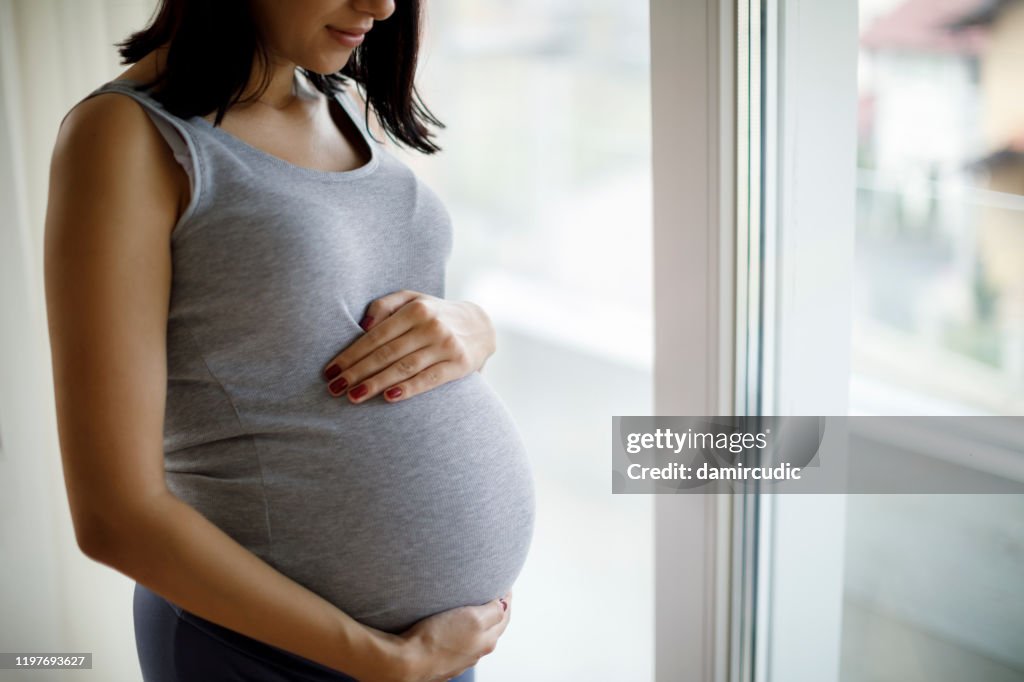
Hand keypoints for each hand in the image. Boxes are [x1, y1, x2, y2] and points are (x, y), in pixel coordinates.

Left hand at [322, 290, 496, 403]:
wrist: (481, 326)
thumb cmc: (435, 315)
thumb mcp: (413, 299)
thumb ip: (384, 306)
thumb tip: (361, 326)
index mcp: (416, 309)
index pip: (376, 336)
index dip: (351, 354)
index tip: (330, 370)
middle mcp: (431, 326)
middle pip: (386, 353)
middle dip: (357, 372)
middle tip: (334, 388)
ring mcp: (446, 345)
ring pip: (404, 368)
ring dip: (376, 384)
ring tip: (353, 396)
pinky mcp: (459, 365)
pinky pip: (429, 379)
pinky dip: (409, 389)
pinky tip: (389, 398)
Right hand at [395, 592, 512, 681]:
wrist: (406, 662)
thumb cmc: (437, 638)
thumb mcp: (473, 618)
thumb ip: (493, 611)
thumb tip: (503, 604)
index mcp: (487, 642)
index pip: (504, 617)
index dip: (506, 598)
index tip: (503, 584)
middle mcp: (475, 653)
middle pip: (492, 628)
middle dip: (494, 610)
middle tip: (491, 592)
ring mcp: (458, 659)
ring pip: (474, 636)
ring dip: (477, 622)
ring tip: (470, 606)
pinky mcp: (440, 660)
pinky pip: (456, 643)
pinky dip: (459, 631)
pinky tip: (450, 626)